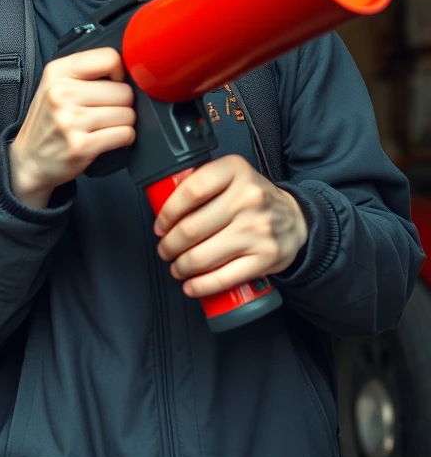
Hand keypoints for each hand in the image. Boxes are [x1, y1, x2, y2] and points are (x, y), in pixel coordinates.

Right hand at [8, 47, 135, 207]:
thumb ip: (87, 72)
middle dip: (122, 104)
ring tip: (103, 127)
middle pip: (123, 90)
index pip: (110, 58)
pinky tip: (107, 140)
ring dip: (123, 123)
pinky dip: (123, 139)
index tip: (112, 85)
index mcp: (57, 72)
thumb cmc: (48, 123)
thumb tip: (131, 71)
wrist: (28, 161)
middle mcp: (61, 94)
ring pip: (127, 114)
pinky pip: (125, 134)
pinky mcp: (81, 146)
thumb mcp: (55, 85)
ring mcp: (70, 121)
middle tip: (105, 112)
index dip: (119, 74)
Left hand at [154, 155, 307, 297]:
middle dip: (170, 245)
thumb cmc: (253, 199)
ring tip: (177, 267)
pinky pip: (224, 277)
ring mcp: (258, 230)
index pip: (191, 191)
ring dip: (182, 266)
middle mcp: (248, 199)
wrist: (296, 219)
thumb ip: (202, 183)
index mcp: (235, 171)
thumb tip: (162, 207)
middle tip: (165, 249)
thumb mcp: (231, 177)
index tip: (160, 225)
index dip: (168, 213)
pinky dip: (202, 285)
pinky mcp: (266, 258)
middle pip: (192, 228)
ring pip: (203, 256)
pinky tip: (191, 286)